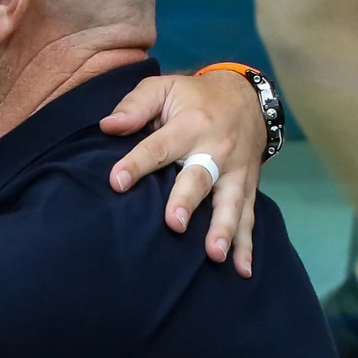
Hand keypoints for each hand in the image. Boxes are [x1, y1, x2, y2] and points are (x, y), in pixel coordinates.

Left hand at [100, 70, 266, 277]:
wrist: (247, 96)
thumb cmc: (194, 97)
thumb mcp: (164, 88)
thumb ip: (135, 105)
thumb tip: (108, 125)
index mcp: (190, 125)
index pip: (159, 147)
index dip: (137, 164)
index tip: (117, 182)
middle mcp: (215, 149)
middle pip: (200, 178)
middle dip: (187, 201)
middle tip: (175, 224)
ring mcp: (235, 171)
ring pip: (230, 202)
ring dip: (223, 229)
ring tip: (214, 254)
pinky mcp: (248, 186)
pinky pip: (249, 216)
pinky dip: (247, 245)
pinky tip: (242, 269)